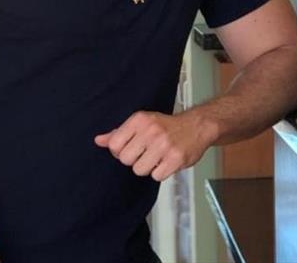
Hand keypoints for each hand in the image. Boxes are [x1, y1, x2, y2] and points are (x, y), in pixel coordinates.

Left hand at [94, 110, 216, 181]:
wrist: (197, 126)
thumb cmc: (167, 126)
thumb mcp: (142, 122)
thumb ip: (119, 133)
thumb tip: (99, 140)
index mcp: (140, 120)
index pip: (114, 145)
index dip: (120, 151)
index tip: (131, 148)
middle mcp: (151, 131)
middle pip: (125, 160)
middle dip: (135, 159)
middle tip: (146, 153)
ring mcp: (163, 145)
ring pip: (139, 170)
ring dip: (148, 167)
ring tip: (157, 157)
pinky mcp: (175, 158)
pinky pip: (156, 176)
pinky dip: (161, 172)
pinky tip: (166, 161)